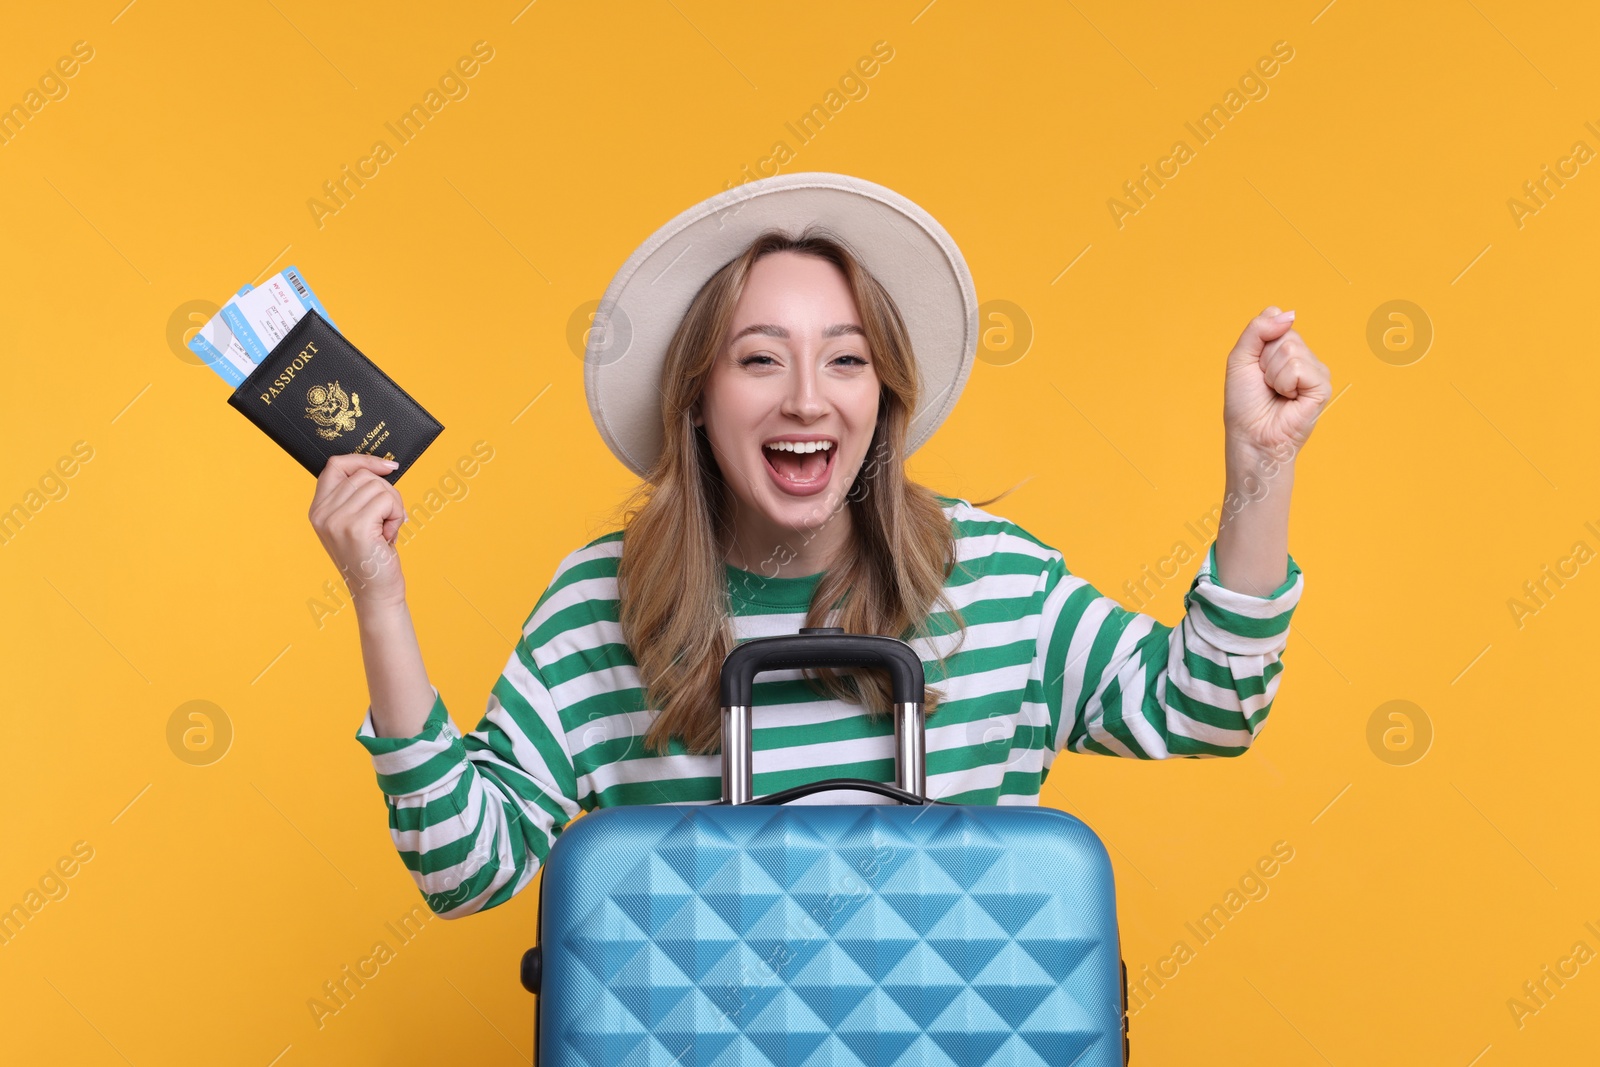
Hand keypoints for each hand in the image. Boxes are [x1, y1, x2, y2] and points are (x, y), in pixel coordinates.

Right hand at [308, 454, 408, 613]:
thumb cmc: (371, 557)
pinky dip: (396, 515)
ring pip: (377, 486)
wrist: (375, 592)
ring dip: (393, 507)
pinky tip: (389, 537)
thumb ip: (357, 496)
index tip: (388, 467)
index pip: (336, 465)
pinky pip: (387, 500)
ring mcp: (336, 520)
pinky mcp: (355, 527)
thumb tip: (382, 466)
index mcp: (318, 509)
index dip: (363, 459)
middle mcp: (322, 513)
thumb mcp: (356, 522)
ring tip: (386, 531)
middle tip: (388, 520)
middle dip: (387, 493)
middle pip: (363, 475)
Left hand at [1223, 306, 1332, 462]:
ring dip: (1272, 374)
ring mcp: (1315, 370)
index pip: (1276, 319)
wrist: (1250, 435)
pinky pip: (1299, 367)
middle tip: (1265, 383)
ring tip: (1275, 393)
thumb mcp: (1240, 358)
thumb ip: (1257, 329)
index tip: (1254, 366)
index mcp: (1285, 348)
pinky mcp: (1322, 386)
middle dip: (1265, 360)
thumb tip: (1289, 314)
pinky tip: (1287, 399)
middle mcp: (1303, 356)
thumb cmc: (1244, 402)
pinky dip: (1284, 383)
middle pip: (1284, 334)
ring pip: (1291, 349)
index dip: (1258, 343)